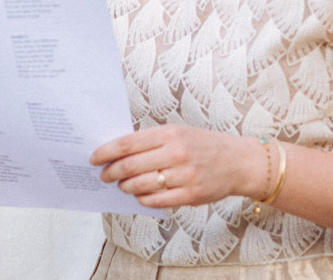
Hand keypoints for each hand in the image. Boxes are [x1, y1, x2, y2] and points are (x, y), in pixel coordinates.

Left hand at [90, 125, 266, 208]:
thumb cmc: (203, 145)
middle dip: (112, 172)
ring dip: (126, 187)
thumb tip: (119, 152)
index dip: (106, 152)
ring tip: (122, 185)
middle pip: (130, 166)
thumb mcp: (179, 132)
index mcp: (170, 134)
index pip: (128, 143)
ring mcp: (184, 175)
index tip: (94, 158)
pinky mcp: (191, 194)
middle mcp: (176, 153)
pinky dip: (143, 199)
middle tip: (104, 176)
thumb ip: (152, 140)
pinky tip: (140, 196)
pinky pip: (157, 201)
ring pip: (141, 185)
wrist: (237, 161)